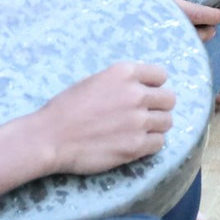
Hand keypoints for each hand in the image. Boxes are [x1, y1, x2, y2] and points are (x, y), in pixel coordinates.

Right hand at [33, 61, 175, 174]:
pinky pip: (159, 143)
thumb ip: (121, 83)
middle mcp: (136, 94)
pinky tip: (136, 144)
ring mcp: (139, 121)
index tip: (146, 94)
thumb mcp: (94, 81)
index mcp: (125, 73)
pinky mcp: (136, 146)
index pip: (161, 75)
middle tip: (145, 115)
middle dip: (159, 107)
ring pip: (167, 122)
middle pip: (169, 99)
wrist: (50, 137)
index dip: (154, 86)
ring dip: (156, 126)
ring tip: (139, 131)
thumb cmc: (65, 108)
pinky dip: (150, 144)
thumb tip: (141, 89)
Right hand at [122, 0, 219, 39]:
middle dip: (201, 33)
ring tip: (197, 37)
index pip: (189, 12)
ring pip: (171, 44)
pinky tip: (175, 47)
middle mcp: (147, 22)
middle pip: (183, 33)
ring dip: (188, 42)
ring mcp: (138, 35)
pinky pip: (155, 48)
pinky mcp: (128, 43)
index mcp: (153, 0)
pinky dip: (169, 48)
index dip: (209, 15)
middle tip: (212, 30)